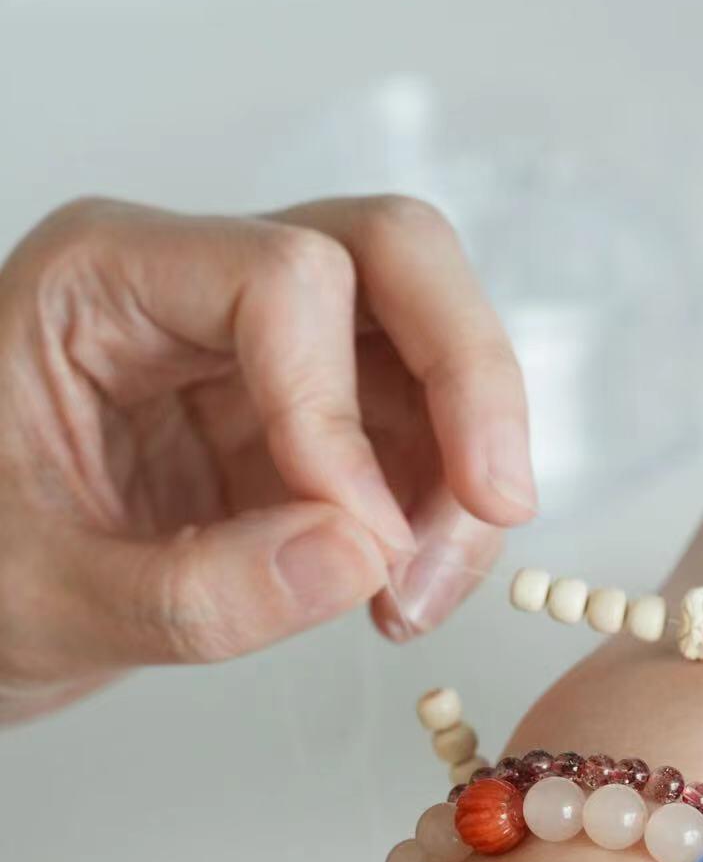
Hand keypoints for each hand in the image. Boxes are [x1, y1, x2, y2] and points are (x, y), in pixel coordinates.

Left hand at [0, 195, 534, 722]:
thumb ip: (195, 592)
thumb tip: (364, 557)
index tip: (361, 543)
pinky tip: (402, 598)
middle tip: (498, 505)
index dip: (340, 411)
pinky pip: (426, 440)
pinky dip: (445, 518)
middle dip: (470, 381)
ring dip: (465, 474)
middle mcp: (204, 290)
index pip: (284, 280)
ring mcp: (270, 353)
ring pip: (432, 350)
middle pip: (395, 259)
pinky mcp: (316, 425)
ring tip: (415, 602)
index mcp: (108, 281)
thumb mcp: (45, 599)